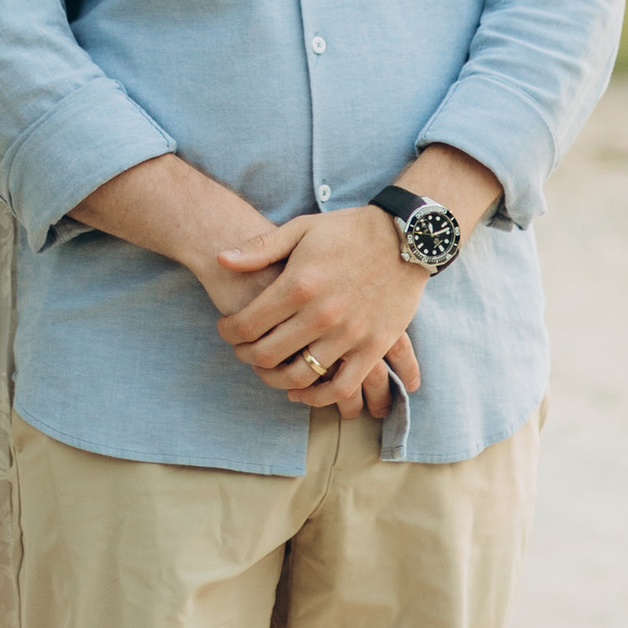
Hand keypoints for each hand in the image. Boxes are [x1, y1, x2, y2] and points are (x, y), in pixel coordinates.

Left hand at [214, 209, 432, 405]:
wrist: (406, 236)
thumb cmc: (348, 231)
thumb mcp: (301, 229)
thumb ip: (260, 248)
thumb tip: (221, 260)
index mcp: (299, 284)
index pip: (247, 324)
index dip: (229, 332)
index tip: (226, 330)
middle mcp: (321, 314)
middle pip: (267, 354)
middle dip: (246, 356)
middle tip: (242, 350)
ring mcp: (349, 334)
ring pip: (299, 376)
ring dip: (274, 379)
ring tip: (268, 369)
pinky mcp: (374, 347)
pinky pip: (341, 387)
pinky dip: (317, 398)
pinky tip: (301, 392)